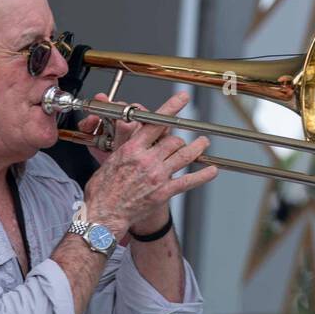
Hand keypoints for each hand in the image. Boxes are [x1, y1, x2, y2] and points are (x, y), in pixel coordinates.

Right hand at [80, 91, 217, 238]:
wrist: (104, 214)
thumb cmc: (102, 190)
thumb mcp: (109, 159)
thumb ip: (123, 143)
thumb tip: (127, 127)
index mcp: (131, 149)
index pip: (155, 123)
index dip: (171, 108)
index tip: (182, 98)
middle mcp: (146, 160)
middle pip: (173, 140)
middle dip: (181, 139)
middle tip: (188, 138)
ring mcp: (157, 176)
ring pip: (184, 155)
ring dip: (197, 148)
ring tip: (204, 143)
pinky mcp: (163, 192)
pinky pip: (188, 181)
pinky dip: (203, 175)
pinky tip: (212, 171)